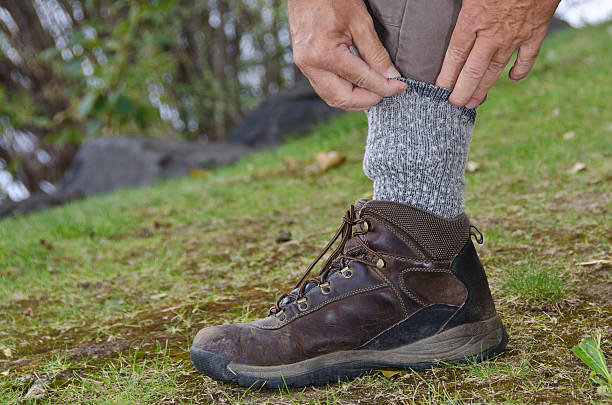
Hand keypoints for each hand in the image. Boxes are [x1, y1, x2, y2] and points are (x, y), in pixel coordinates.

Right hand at [288, 0, 406, 110]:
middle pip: (343, 98)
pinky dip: (342, 91)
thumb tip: (390, 76)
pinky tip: (357, 85)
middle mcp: (311, 66)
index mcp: (325, 55)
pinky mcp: (304, 65)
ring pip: (331, 97)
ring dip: (354, 99)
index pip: (362, 80)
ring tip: (374, 90)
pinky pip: (324, 88)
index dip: (384, 87)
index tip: (400, 87)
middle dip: (368, 99)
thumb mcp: (360, 22)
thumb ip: (376, 53)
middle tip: (387, 92)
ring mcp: (304, 67)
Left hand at [436, 0, 559, 108]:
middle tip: (456, 104)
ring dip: (484, 87)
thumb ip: (460, 5)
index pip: (455, 56)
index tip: (440, 90)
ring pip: (496, 68)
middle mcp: (492, 34)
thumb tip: (443, 8)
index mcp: (472, 20)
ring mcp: (515, 35)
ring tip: (474, 102)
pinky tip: (512, 78)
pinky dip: (520, 70)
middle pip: (473, 70)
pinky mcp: (536, 32)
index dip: (447, 76)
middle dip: (463, 91)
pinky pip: (527, 58)